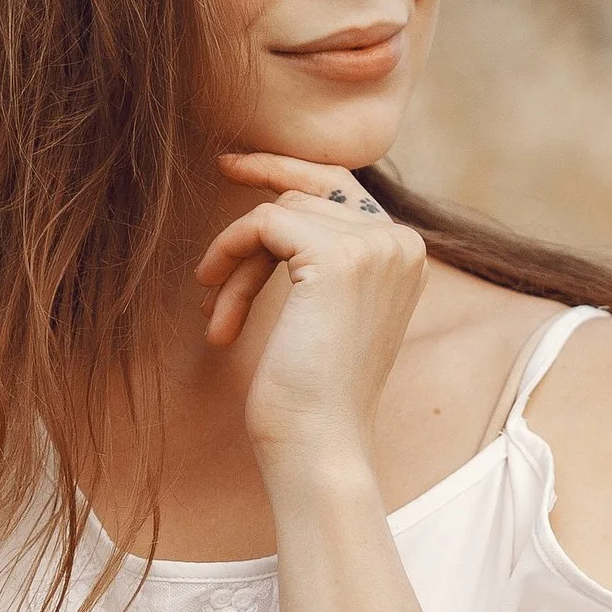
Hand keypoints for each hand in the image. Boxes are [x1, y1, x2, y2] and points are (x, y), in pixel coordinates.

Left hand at [197, 153, 429, 473]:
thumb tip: (278, 209)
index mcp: (404, 256)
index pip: (340, 185)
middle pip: (303, 199)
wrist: (321, 444)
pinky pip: (263, 222)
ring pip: (278, 211)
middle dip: (248, 242)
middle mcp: (401, 242)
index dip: (282, 169)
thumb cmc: (312, 395)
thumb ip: (321, 258)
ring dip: (235, 263)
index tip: (231, 167)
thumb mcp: (324, 313)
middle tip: (206, 277)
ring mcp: (375, 245)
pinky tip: (216, 304)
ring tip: (218, 316)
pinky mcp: (339, 255)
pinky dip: (229, 253)